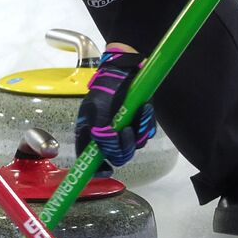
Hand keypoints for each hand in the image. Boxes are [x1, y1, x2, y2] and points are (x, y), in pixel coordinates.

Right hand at [75, 48, 155, 167]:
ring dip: (137, 133)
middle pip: (117, 156)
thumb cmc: (107, 86)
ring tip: (138, 112)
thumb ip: (101, 130)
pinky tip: (144, 108)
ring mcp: (123, 131)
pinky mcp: (138, 124)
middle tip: (127, 130)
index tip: (106, 169)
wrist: (126, 68)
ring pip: (133, 147)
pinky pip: (145, 134)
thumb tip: (104, 147)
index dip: (97, 168)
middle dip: (124, 146)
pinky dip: (146, 123)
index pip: (91, 158)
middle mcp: (107, 136)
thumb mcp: (97, 107)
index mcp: (91, 133)